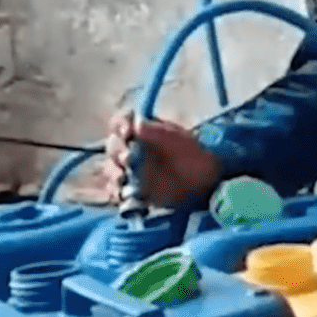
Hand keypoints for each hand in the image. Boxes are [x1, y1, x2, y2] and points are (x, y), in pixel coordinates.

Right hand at [100, 110, 222, 208]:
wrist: (206, 184)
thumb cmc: (193, 156)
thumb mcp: (177, 139)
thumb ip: (156, 131)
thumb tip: (134, 124)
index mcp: (142, 132)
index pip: (120, 123)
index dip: (119, 126)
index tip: (126, 133)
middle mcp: (132, 149)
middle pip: (112, 147)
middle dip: (116, 152)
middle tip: (127, 160)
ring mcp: (130, 171)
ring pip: (109, 170)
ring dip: (112, 173)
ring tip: (122, 179)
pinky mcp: (132, 192)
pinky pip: (114, 192)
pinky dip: (113, 192)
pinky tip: (121, 193)